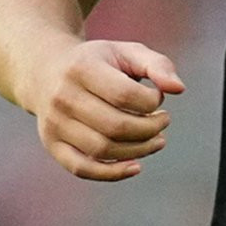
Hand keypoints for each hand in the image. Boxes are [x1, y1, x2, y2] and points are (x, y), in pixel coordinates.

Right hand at [27, 38, 184, 181]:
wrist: (46, 70)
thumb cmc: (98, 61)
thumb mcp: (126, 52)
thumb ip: (157, 65)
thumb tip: (180, 89)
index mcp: (82, 69)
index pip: (124, 94)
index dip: (151, 101)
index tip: (158, 97)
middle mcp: (63, 98)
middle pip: (114, 125)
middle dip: (149, 128)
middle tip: (164, 121)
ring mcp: (54, 124)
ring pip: (101, 149)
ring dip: (138, 150)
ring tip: (157, 140)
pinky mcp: (52, 146)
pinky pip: (82, 168)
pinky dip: (112, 173)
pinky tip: (136, 166)